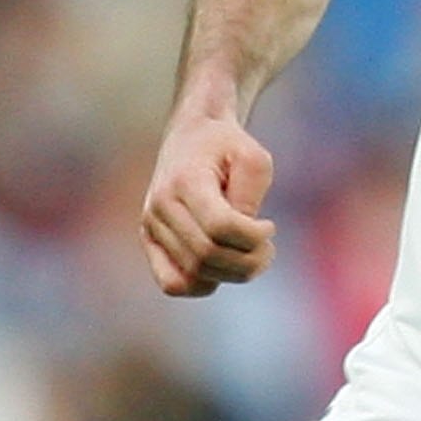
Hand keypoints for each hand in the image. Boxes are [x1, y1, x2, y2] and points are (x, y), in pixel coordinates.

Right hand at [141, 109, 276, 295]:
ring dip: (233, 274)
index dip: (253, 236)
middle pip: (207, 255)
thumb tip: (244, 238)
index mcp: (185, 180)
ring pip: (193, 274)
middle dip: (249, 260)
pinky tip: (225, 266)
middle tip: (268, 247)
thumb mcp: (254, 158)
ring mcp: (151, 226)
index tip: (270, 226)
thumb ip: (250, 196)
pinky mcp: (150, 240)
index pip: (219, 226)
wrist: (192, 136)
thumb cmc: (228, 147)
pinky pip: (173, 283)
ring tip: (253, 255)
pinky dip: (205, 284)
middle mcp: (160, 206)